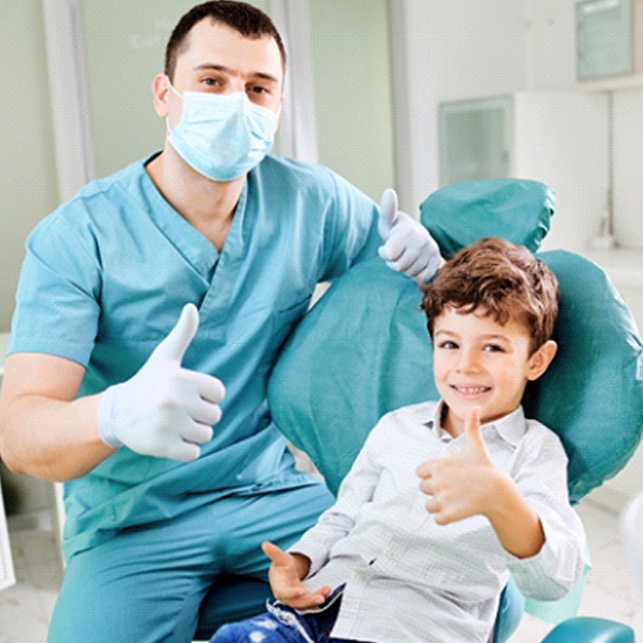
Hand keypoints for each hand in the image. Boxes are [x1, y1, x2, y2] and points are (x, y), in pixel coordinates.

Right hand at [98, 303, 224, 460]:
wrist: (116, 413)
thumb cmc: (148, 382)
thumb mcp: (165, 357)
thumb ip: (183, 333)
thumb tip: (191, 307)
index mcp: (181, 378)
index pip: (219, 393)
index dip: (206, 395)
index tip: (187, 393)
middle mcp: (174, 400)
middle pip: (214, 416)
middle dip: (200, 415)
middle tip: (177, 410)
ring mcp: (168, 425)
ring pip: (206, 436)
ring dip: (192, 433)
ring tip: (173, 423)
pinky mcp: (163, 447)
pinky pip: (194, 454)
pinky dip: (184, 450)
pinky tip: (168, 438)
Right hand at [262, 541, 330, 608]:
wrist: (286, 572)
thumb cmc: (282, 565)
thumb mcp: (280, 558)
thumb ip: (274, 553)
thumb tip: (265, 544)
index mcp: (278, 586)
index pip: (284, 593)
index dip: (292, 593)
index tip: (302, 591)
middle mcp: (286, 596)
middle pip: (296, 602)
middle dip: (308, 601)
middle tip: (320, 598)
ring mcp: (295, 600)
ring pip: (305, 604)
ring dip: (316, 601)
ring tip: (326, 592)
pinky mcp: (303, 601)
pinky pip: (311, 603)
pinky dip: (319, 599)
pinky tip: (326, 593)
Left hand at [378, 188, 440, 282]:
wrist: (415, 236)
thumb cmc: (396, 230)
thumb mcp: (387, 220)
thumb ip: (387, 209)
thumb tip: (388, 191)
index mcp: (408, 230)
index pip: (389, 256)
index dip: (385, 254)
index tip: (386, 247)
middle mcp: (422, 239)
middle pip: (399, 266)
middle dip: (393, 263)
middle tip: (395, 253)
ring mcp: (431, 250)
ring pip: (410, 273)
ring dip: (404, 269)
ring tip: (405, 257)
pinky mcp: (437, 260)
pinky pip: (422, 277)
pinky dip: (416, 274)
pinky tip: (415, 264)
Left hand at [416, 408, 498, 523]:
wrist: (499, 491)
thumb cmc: (485, 467)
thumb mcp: (476, 446)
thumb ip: (471, 426)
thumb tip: (475, 407)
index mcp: (437, 465)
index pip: (420, 472)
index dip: (431, 474)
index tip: (447, 474)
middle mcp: (437, 482)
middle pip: (423, 489)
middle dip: (435, 489)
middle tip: (454, 487)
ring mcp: (442, 499)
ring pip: (428, 505)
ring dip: (439, 505)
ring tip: (455, 499)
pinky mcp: (449, 514)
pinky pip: (437, 519)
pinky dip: (445, 517)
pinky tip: (457, 510)